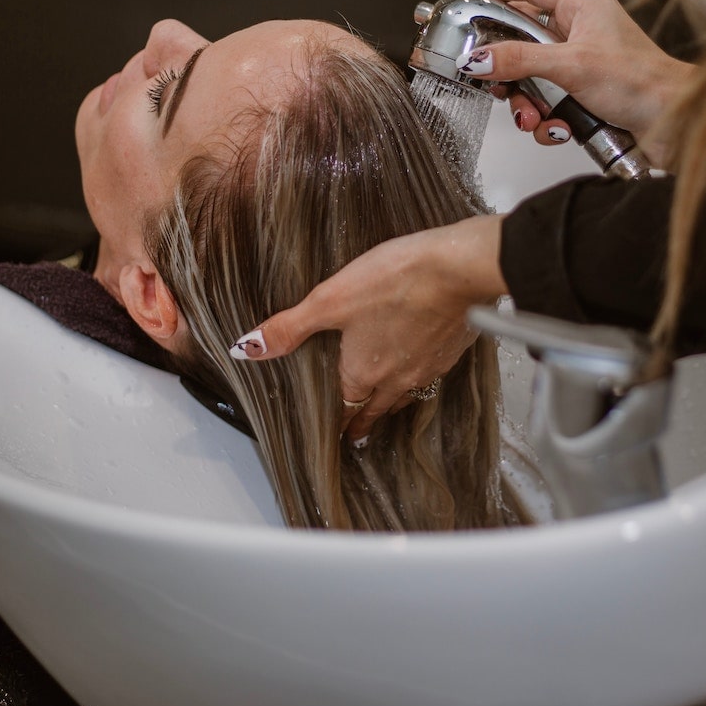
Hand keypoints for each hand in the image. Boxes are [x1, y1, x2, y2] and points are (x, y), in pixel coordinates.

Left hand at [229, 215, 507, 440]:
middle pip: (376, 409)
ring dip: (392, 402)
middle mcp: (396, 379)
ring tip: (386, 405)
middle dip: (364, 421)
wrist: (459, 270)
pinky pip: (430, 374)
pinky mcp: (451, 351)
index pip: (346, 409)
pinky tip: (420, 362)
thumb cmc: (395, 281)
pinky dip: (420, 375)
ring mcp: (428, 367)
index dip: (339, 423)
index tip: (336, 435)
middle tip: (358, 432)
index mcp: (362, 372)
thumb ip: (289, 327)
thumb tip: (246, 349)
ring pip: (406, 395)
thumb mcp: (331, 299)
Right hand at [447, 0, 693, 168]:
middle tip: (491, 80)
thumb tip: (479, 59)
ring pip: (530, 78)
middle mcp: (579, 32)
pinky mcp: (582, 96)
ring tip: (533, 118)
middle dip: (505, 68)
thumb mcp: (572, 66)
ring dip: (526, 103)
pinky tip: (558, 130)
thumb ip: (520, 61)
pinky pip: (546, 105)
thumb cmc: (644, 84)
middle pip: (520, 39)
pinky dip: (546, 122)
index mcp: (582, 7)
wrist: (676, 124)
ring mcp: (580, 65)